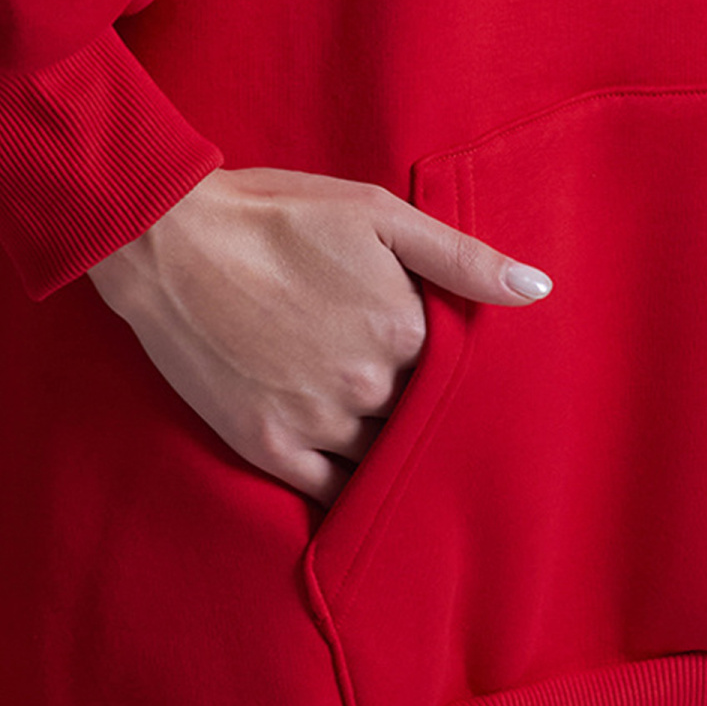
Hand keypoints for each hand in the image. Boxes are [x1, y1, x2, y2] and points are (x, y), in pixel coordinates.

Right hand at [87, 166, 553, 504]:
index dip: (442, 360)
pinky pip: (330, 492)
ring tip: (371, 422)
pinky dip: (347, 489)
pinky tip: (354, 477)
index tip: (426, 351)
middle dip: (414, 403)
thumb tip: (538, 290)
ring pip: (380, 456)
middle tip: (392, 382)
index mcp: (404, 328)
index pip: (452, 367)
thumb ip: (461, 257)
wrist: (168, 241)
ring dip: (385, 445)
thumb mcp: (376, 212)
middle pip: (417, 414)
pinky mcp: (268, 447)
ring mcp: (318, 422)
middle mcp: (370, 384)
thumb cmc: (275, 215)